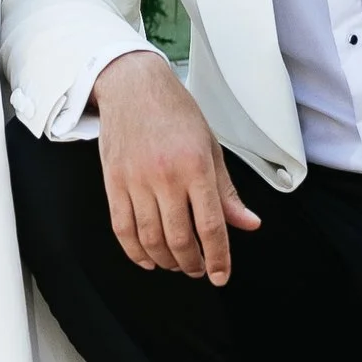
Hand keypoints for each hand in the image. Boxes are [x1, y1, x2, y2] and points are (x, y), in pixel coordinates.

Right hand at [95, 49, 260, 284]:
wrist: (133, 85)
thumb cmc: (174, 111)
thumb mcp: (210, 147)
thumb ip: (227, 191)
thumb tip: (247, 223)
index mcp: (195, 166)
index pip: (211, 225)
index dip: (218, 258)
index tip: (221, 275)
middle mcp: (165, 176)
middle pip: (179, 239)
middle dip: (192, 264)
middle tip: (199, 270)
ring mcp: (136, 180)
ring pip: (150, 239)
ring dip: (166, 261)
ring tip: (177, 264)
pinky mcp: (113, 182)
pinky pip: (122, 228)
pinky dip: (135, 251)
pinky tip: (147, 258)